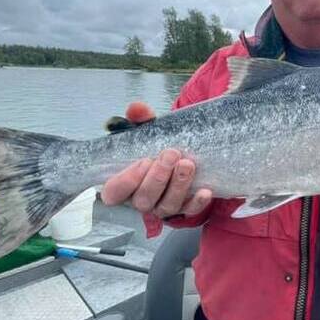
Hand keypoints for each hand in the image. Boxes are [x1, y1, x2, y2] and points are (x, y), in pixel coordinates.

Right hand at [100, 102, 212, 217]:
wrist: (178, 153)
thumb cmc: (154, 145)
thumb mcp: (146, 131)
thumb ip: (139, 120)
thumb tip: (137, 108)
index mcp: (124, 184)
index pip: (114, 192)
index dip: (126, 181)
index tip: (144, 161)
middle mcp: (141, 199)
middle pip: (144, 199)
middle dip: (158, 178)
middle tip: (171, 154)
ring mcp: (162, 206)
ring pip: (167, 206)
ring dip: (178, 185)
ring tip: (187, 164)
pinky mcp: (183, 208)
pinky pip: (189, 211)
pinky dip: (197, 202)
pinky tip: (205, 191)